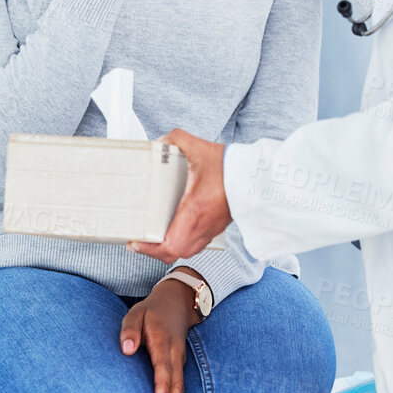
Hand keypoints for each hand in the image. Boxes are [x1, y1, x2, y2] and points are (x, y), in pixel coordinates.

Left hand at [119, 270, 203, 392]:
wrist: (177, 303)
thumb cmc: (151, 312)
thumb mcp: (135, 313)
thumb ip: (130, 330)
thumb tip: (126, 349)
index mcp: (162, 340)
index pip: (163, 367)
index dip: (163, 386)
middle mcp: (175, 354)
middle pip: (177, 384)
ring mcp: (179, 361)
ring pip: (181, 389)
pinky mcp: (179, 366)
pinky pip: (180, 387)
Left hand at [129, 129, 231, 262]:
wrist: (258, 177)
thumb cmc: (231, 167)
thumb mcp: (199, 148)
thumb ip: (177, 139)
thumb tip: (162, 140)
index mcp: (194, 211)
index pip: (169, 244)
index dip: (150, 249)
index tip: (135, 241)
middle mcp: (202, 226)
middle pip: (175, 253)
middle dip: (154, 251)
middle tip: (140, 241)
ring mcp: (211, 229)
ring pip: (186, 251)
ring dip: (168, 249)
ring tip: (153, 239)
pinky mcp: (218, 226)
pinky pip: (196, 243)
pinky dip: (182, 243)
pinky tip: (175, 231)